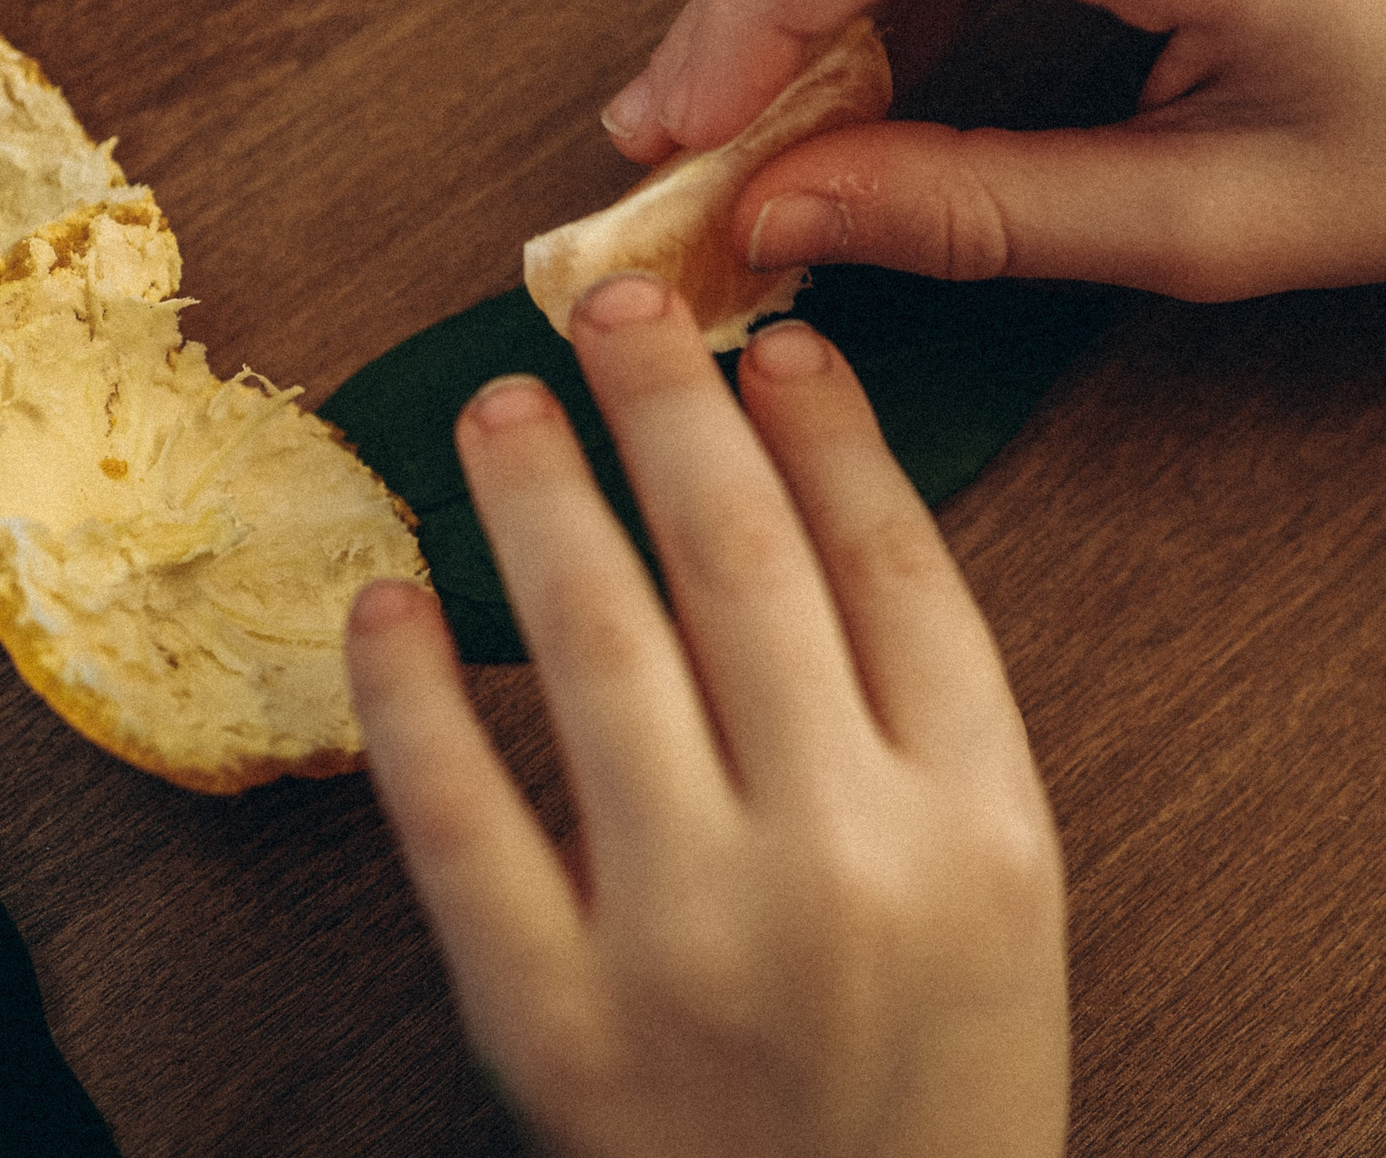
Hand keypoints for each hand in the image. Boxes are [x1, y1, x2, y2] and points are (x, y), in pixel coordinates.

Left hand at [344, 274, 1068, 1157]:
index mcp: (983, 823)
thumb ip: (928, 719)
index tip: (773, 342)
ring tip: (499, 407)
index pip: (894, 563)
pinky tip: (386, 601)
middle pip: (745, 568)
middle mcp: (847, 863)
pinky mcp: (553, 1031)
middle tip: (611, 306)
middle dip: (671, 408)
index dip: (825, 431)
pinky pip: (460, 822)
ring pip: (598, 651)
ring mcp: (691, 945)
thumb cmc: (939, 1085)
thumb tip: (803, 498)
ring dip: (540, 499)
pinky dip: (411, 698)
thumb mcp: (998, 896)